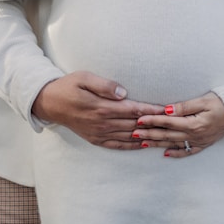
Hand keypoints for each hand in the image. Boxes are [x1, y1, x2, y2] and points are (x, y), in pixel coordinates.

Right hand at [32, 71, 163, 148]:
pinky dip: (132, 145)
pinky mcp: (96, 139)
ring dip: (148, 136)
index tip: (168, 110)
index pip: (134, 109)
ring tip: (165, 136)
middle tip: (173, 124)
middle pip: (135, 124)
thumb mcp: (84, 78)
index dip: (152, 110)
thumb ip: (104, 85)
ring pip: (129, 136)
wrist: (50, 103)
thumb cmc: (69, 86)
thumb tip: (123, 92)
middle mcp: (103, 123)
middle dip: (155, 124)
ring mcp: (99, 133)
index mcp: (102, 107)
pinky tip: (144, 144)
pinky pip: (118, 145)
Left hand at [132, 92, 223, 157]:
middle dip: (149, 134)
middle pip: (167, 135)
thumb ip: (183, 107)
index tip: (139, 119)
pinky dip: (176, 153)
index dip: (152, 120)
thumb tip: (166, 110)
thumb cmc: (221, 102)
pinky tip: (165, 154)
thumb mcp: (202, 100)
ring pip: (173, 144)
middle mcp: (195, 135)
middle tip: (133, 133)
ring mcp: (199, 141)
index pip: (168, 122)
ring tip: (142, 143)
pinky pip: (187, 151)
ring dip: (157, 143)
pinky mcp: (203, 144)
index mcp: (194, 123)